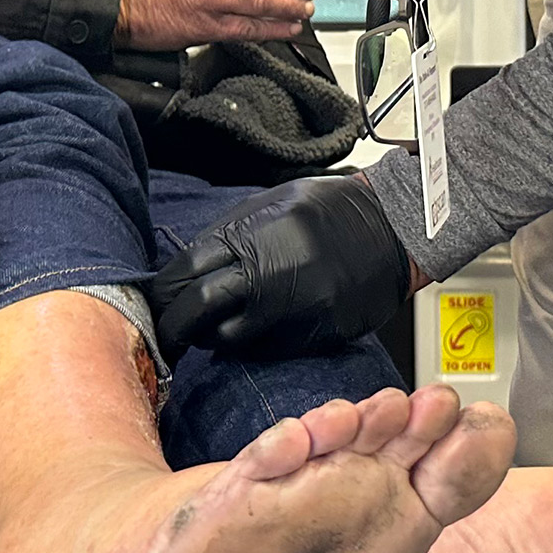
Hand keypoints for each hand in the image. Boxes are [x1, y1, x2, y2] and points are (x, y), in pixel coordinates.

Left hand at [150, 175, 411, 360]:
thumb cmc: (332, 210)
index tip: (157, 301)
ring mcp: (296, 307)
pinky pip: (269, 348)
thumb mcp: (271, 204)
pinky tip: (256, 329)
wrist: (394, 227)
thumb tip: (189, 267)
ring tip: (212, 330)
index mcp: (254, 233)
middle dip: (174, 325)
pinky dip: (255, 343)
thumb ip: (230, 236)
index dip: (165, 292)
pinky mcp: (317, 332)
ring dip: (214, 337)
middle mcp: (271, 271)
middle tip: (167, 332)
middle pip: (200, 310)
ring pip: (231, 338)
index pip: (188, 271)